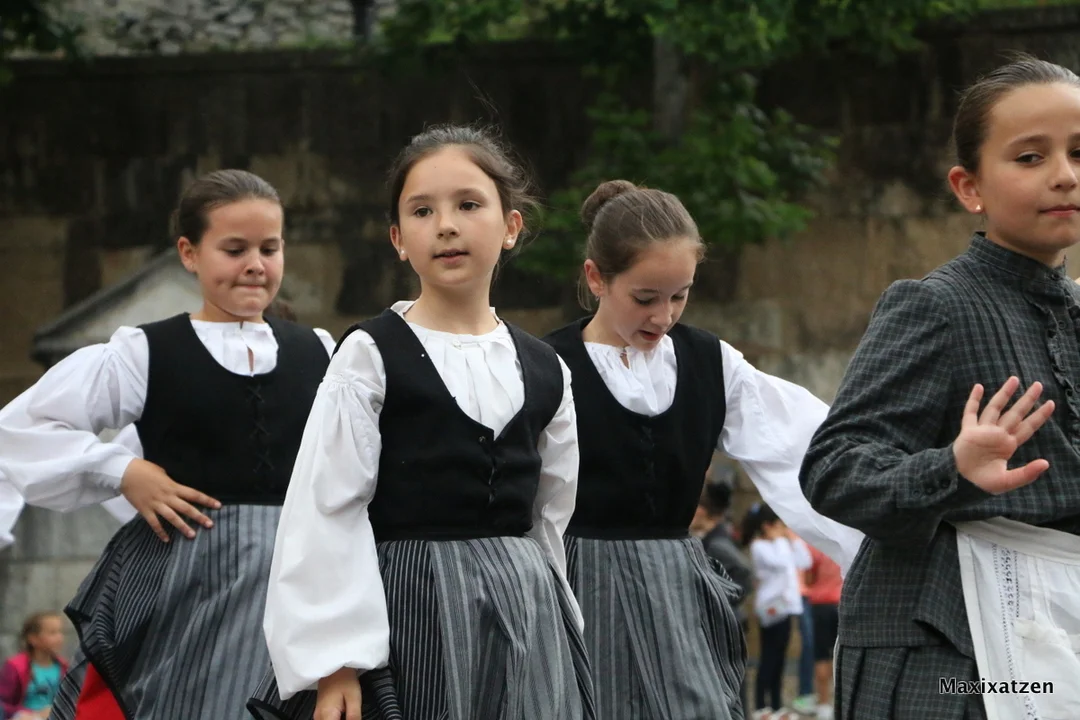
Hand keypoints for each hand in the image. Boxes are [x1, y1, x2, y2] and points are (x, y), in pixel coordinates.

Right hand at [120, 458, 220, 541]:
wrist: (125, 472)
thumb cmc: (145, 469)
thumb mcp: (163, 473)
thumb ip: (172, 483)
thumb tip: (179, 489)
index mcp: (173, 486)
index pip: (194, 494)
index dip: (207, 500)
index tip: (218, 506)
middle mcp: (167, 496)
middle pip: (186, 508)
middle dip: (199, 517)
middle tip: (210, 525)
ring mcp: (156, 504)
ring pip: (172, 517)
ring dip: (183, 527)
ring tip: (192, 535)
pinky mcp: (145, 510)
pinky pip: (154, 523)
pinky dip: (161, 532)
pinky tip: (167, 540)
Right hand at [315, 667, 362, 719]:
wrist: (334, 665)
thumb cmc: (345, 679)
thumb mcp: (354, 698)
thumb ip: (354, 718)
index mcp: (327, 715)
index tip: (353, 717)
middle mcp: (318, 717)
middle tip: (352, 714)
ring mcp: (317, 715)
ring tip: (348, 713)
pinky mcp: (319, 712)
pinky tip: (344, 715)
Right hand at [953, 377, 1054, 493]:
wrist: (961, 482)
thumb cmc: (984, 482)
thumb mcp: (1008, 481)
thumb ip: (1027, 473)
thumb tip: (1046, 463)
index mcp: (1009, 445)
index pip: (1028, 426)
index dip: (1039, 415)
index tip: (1051, 403)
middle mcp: (998, 434)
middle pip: (1015, 413)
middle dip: (1027, 399)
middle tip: (1039, 385)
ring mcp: (983, 431)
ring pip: (995, 408)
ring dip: (1004, 394)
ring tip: (1014, 379)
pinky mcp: (968, 431)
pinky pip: (970, 413)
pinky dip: (973, 400)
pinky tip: (978, 387)